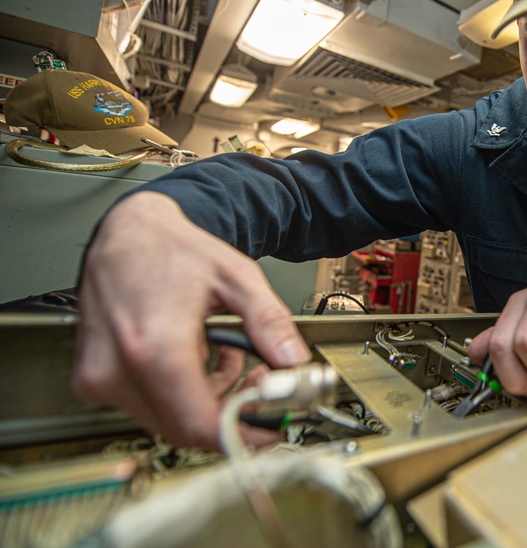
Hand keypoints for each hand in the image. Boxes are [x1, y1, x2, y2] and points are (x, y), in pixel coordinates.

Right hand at [72, 192, 311, 449]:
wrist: (127, 232)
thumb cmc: (173, 250)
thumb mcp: (237, 277)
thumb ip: (270, 323)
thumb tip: (294, 362)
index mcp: (153, 346)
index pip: (198, 424)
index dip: (240, 433)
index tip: (267, 430)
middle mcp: (118, 368)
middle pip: (184, 429)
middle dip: (230, 413)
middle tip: (259, 383)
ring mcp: (100, 376)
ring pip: (167, 421)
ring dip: (208, 402)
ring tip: (233, 360)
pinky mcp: (93, 378)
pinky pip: (147, 406)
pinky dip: (182, 393)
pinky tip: (202, 361)